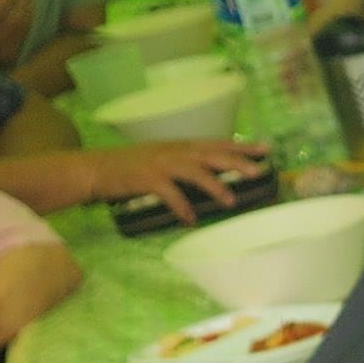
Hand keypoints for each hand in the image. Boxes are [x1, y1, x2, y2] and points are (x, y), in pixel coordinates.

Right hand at [0, 0, 35, 67]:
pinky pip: (22, 38)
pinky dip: (25, 25)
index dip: (4, 3)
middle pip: (13, 22)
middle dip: (20, 7)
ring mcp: (2, 56)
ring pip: (21, 30)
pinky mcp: (10, 60)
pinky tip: (25, 18)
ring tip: (26, 5)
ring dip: (27, 14)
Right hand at [97, 137, 265, 222]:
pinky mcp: (147, 179)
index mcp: (182, 146)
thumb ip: (188, 161)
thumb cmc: (133, 166)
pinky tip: (191, 220)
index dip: (242, 145)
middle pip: (212, 155)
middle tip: (257, 172)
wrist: (97, 168)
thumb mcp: (164, 157)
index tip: (266, 149)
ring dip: (214, 186)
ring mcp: (161, 164)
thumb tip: (216, 174)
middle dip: (237, 162)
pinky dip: (182, 207)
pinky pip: (170, 194)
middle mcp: (175, 152)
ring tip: (230, 201)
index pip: (218, 143)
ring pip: (195, 172)